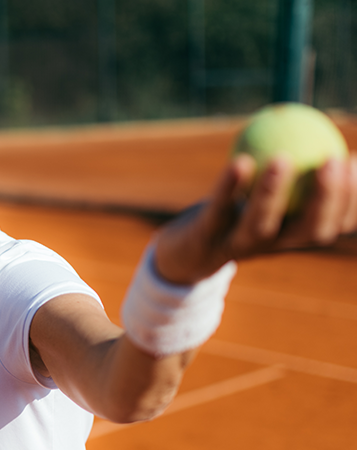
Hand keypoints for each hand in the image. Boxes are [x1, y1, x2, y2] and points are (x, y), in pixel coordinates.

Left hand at [154, 153, 356, 283]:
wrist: (186, 250)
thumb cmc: (234, 210)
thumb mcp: (265, 191)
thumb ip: (291, 165)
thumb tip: (313, 121)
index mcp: (293, 234)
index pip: (333, 222)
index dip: (352, 197)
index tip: (355, 159)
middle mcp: (272, 245)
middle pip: (309, 230)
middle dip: (328, 199)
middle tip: (334, 159)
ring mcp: (237, 247)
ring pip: (259, 225)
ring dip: (273, 193)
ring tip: (282, 157)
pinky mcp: (205, 240)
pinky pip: (218, 210)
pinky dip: (229, 187)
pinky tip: (240, 161)